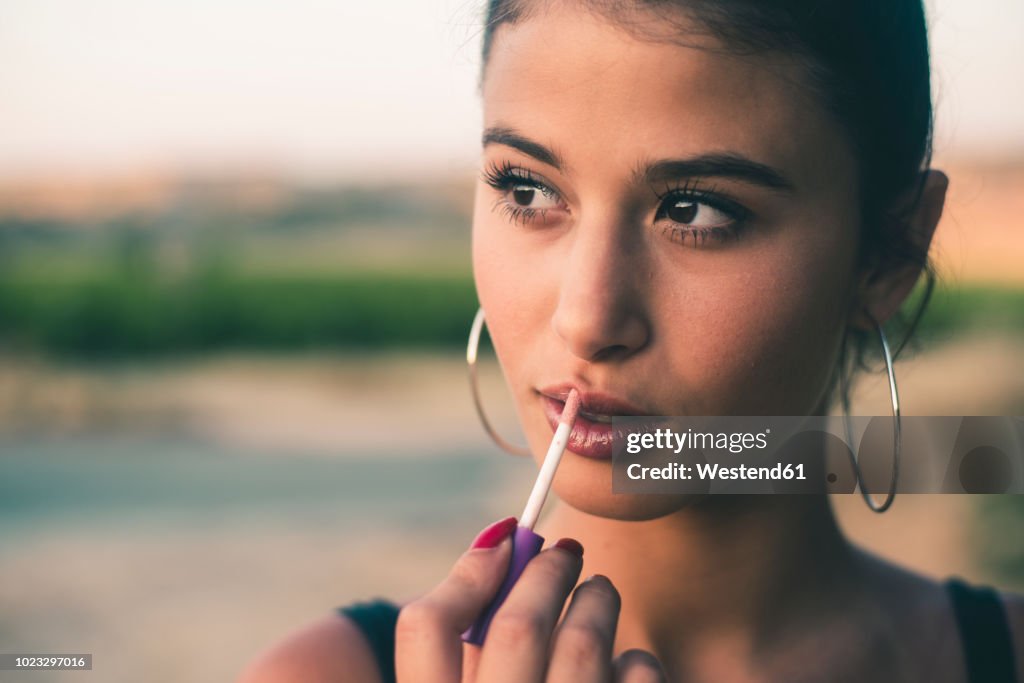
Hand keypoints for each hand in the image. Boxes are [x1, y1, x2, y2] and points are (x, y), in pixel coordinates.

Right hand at [395, 517, 666, 681]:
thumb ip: (472, 640)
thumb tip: (502, 542)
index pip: (426, 629)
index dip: (467, 572)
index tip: (503, 535)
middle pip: (518, 626)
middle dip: (546, 571)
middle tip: (564, 551)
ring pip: (584, 643)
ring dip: (596, 600)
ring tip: (597, 593)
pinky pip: (637, 675)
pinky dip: (636, 661)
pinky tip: (626, 662)